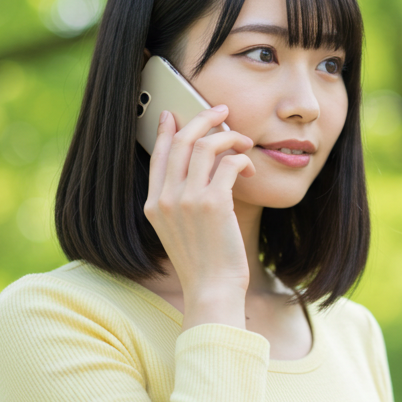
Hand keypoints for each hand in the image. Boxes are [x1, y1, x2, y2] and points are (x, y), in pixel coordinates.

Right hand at [143, 106, 256, 327]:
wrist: (212, 290)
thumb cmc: (204, 263)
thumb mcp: (180, 231)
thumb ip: (181, 201)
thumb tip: (200, 170)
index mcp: (153, 204)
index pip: (156, 155)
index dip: (165, 130)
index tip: (174, 114)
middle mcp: (165, 198)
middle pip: (181, 140)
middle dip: (203, 118)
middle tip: (222, 111)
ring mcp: (187, 199)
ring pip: (206, 146)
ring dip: (230, 137)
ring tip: (244, 142)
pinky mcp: (213, 203)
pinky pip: (229, 163)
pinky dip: (242, 160)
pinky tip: (249, 170)